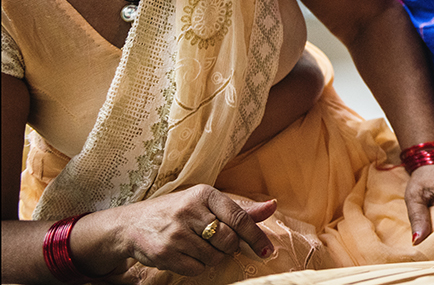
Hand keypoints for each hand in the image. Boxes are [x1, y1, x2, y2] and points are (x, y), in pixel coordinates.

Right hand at [98, 185, 274, 276]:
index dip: (256, 236)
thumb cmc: (176, 212)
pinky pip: (197, 268)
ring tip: (198, 246)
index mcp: (204, 194)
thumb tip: (273, 206)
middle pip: (229, 240)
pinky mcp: (165, 253)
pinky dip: (197, 266)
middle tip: (219, 243)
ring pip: (214, 257)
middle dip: (230, 247)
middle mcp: (190, 211)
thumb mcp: (205, 204)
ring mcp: (176, 233)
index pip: (238, 217)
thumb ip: (239, 209)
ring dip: (213, 257)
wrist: (131, 225)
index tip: (267, 250)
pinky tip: (186, 254)